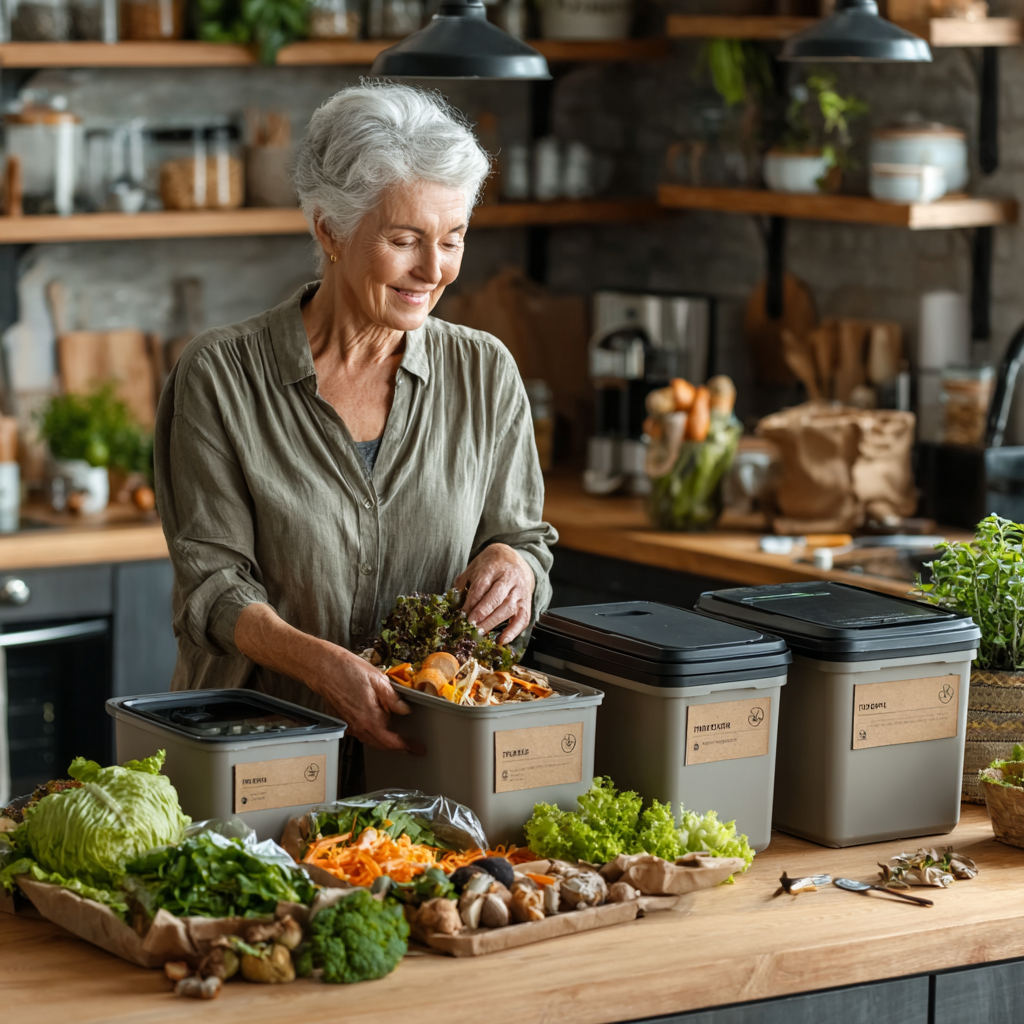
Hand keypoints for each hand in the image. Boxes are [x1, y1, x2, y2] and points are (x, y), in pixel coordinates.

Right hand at [309, 648, 423, 753]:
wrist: (323, 667)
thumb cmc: (348, 670)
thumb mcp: (379, 681)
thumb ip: (394, 699)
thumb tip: (405, 710)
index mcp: (369, 718)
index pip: (391, 742)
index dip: (407, 747)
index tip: (417, 749)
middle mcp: (357, 726)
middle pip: (381, 744)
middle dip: (397, 746)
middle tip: (411, 746)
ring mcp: (348, 725)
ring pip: (370, 739)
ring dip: (384, 740)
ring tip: (398, 737)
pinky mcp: (342, 720)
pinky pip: (361, 732)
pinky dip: (372, 732)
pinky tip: (378, 724)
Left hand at [454, 543, 534, 644]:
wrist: (515, 558)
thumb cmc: (490, 566)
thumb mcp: (474, 568)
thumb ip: (462, 585)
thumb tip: (453, 605)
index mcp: (494, 567)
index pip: (481, 586)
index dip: (471, 602)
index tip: (461, 615)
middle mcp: (510, 578)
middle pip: (496, 597)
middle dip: (482, 614)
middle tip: (470, 626)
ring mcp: (520, 591)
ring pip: (508, 608)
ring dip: (493, 623)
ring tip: (480, 634)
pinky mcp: (526, 603)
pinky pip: (523, 619)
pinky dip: (513, 632)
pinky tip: (501, 641)